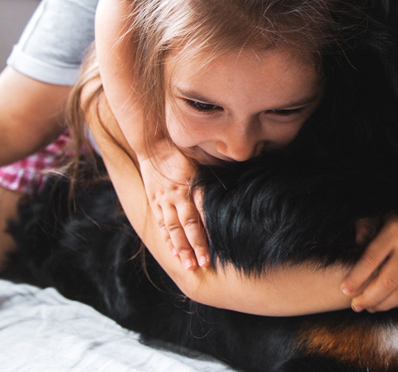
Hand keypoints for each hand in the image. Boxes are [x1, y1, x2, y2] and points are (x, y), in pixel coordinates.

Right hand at [138, 145, 207, 269]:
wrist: (154, 145)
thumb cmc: (182, 153)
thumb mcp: (201, 161)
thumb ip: (213, 178)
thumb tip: (232, 190)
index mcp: (192, 184)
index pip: (204, 209)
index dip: (210, 226)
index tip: (218, 242)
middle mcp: (178, 195)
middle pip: (189, 224)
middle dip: (197, 244)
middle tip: (205, 262)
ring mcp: (164, 200)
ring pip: (174, 229)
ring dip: (182, 248)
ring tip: (189, 265)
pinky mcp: (155, 203)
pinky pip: (162, 224)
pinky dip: (168, 240)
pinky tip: (174, 253)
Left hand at [342, 202, 397, 313]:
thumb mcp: (386, 214)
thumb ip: (368, 226)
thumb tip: (356, 241)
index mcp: (395, 230)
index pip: (372, 259)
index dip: (357, 277)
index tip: (345, 290)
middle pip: (387, 280)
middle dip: (368, 297)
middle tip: (356, 306)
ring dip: (384, 304)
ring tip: (370, 308)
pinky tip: (389, 303)